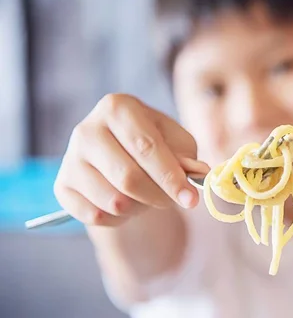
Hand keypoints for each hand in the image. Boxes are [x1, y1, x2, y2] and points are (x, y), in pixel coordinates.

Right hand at [54, 94, 208, 226]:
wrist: (121, 152)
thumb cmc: (154, 143)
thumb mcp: (176, 141)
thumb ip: (186, 156)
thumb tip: (197, 172)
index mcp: (117, 108)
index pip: (146, 147)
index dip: (171, 177)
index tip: (191, 199)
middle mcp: (87, 130)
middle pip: (128, 178)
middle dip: (159, 196)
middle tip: (174, 200)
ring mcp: (70, 159)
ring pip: (114, 202)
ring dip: (141, 208)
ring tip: (147, 196)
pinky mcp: (62, 187)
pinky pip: (97, 217)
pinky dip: (120, 219)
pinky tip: (127, 203)